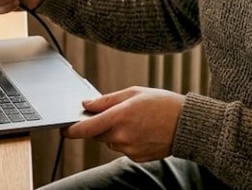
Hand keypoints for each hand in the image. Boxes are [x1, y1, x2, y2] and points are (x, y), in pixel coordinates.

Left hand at [63, 86, 184, 161]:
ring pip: (110, 141)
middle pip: (96, 134)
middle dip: (99, 125)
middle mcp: (122, 136)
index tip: (64, 129)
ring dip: (114, 132)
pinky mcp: (136, 158)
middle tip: (115, 114)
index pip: (85, 128)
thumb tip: (87, 104)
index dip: (71, 130)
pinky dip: (126, 140)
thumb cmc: (163, 105)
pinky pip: (122, 148)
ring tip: (135, 121)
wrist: (187, 125)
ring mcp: (129, 149)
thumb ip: (107, 100)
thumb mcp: (134, 93)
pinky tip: (141, 131)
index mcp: (119, 117)